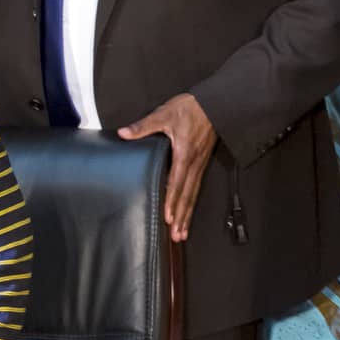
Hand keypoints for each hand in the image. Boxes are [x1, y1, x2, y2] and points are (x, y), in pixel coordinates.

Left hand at [118, 93, 216, 241]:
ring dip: (188, 214)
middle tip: (176, 236)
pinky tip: (187, 212)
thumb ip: (143, 126)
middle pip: (187, 195)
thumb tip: (123, 133)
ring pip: (193, 194)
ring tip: (182, 233)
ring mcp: (200, 164)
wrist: (215, 103)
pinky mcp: (202, 163)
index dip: (171, 201)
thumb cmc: (189, 109)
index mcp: (184, 154)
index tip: (168, 217)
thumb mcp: (164, 114)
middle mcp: (194, 164)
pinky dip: (191, 202)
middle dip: (181, 216)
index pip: (176, 183)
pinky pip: (197, 187)